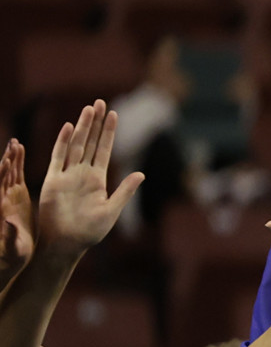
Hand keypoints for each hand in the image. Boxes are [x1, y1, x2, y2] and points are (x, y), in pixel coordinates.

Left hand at [0, 140, 32, 284]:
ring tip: (15, 143)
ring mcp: (9, 196)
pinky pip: (17, 175)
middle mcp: (2, 200)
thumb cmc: (11, 257)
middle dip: (6, 161)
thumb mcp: (11, 249)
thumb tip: (8, 221)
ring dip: (11, 158)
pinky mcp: (17, 195)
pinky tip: (20, 149)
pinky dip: (18, 162)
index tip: (6, 164)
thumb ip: (9, 235)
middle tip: (12, 146)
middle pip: (1, 177)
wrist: (11, 256)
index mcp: (0, 211)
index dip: (1, 176)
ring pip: (8, 173)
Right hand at [36, 102, 142, 260]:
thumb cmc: (90, 232)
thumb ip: (125, 191)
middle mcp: (82, 174)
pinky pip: (57, 158)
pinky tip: (69, 127)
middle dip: (95, 123)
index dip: (108, 132)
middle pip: (89, 142)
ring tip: (88, 108)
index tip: (114, 113)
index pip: (104, 150)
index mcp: (97, 180)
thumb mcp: (112, 210)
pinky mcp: (52, 181)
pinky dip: (62, 142)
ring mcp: (67, 175)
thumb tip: (141, 173)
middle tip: (100, 102)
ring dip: (82, 127)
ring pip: (75, 145)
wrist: (67, 244)